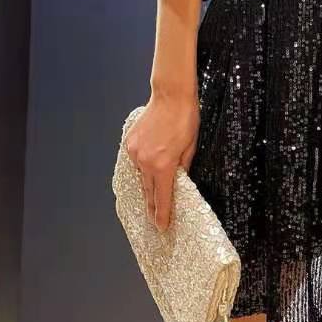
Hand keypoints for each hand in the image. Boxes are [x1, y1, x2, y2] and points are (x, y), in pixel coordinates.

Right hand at [125, 93, 199, 231]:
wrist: (170, 95)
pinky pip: (137, 160)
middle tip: (155, 221)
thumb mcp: (191, 146)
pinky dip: (143, 166)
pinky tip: (149, 168)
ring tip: (152, 198)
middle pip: (148, 191)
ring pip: (141, 175)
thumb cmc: (185, 118)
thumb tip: (178, 180)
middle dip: (152, 207)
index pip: (163, 197)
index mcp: (163, 165)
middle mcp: (145, 161)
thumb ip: (183, 167)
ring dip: (148, 185)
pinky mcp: (130, 142)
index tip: (162, 227)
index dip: (162, 214)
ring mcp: (135, 152)